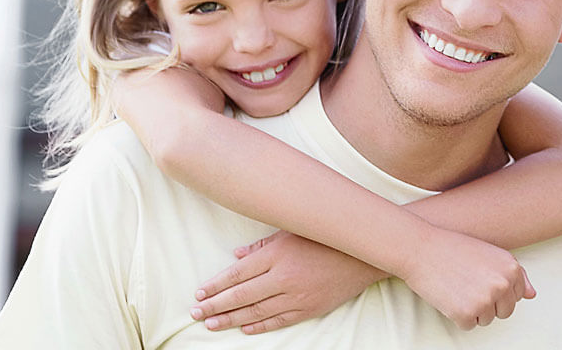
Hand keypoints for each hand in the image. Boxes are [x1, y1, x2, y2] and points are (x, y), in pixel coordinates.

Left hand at [190, 231, 385, 333]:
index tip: (199, 293)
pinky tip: (245, 328)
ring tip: (212, 323)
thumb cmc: (326, 237)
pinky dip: (260, 326)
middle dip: (215, 305)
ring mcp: (297, 295)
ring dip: (232, 319)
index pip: (237, 274)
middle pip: (241, 295)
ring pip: (257, 311)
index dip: (216, 285)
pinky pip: (280, 320)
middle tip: (196, 313)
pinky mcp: (310, 308)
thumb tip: (236, 256)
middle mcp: (284, 277)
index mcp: (277, 255)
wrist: (365, 255)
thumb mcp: (292, 232)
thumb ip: (262, 245)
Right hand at [394, 226, 535, 329]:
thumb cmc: (453, 249)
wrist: (420, 248)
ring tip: (457, 287)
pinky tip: (448, 295)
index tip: (478, 278)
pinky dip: (456, 316)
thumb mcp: (490, 254)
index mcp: (511, 268)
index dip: (495, 290)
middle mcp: (503, 284)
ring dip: (471, 309)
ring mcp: (486, 299)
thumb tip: (532, 295)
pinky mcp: (467, 313)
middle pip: (504, 311)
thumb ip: (514, 275)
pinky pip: (468, 326)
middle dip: (486, 303)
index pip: (515, 296)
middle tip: (466, 284)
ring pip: (486, 320)